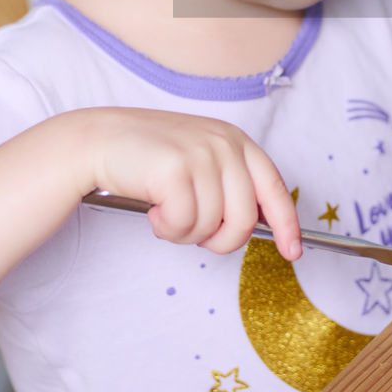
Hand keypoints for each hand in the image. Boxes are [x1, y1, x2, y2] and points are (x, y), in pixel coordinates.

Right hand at [77, 107, 301, 259]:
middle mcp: (224, 143)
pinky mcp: (175, 170)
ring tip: (165, 210)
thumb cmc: (149, 158)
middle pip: (242, 221)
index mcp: (235, 140)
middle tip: (190, 228)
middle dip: (217, 239)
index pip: (273, 188)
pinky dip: (166, 228)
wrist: (100, 141)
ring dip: (184, 232)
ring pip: (210, 228)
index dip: (286, 224)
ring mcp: (201, 154)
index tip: (292, 251)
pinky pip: (183, 225)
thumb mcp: (201, 160)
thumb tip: (259, 224)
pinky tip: (152, 207)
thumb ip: (230, 184)